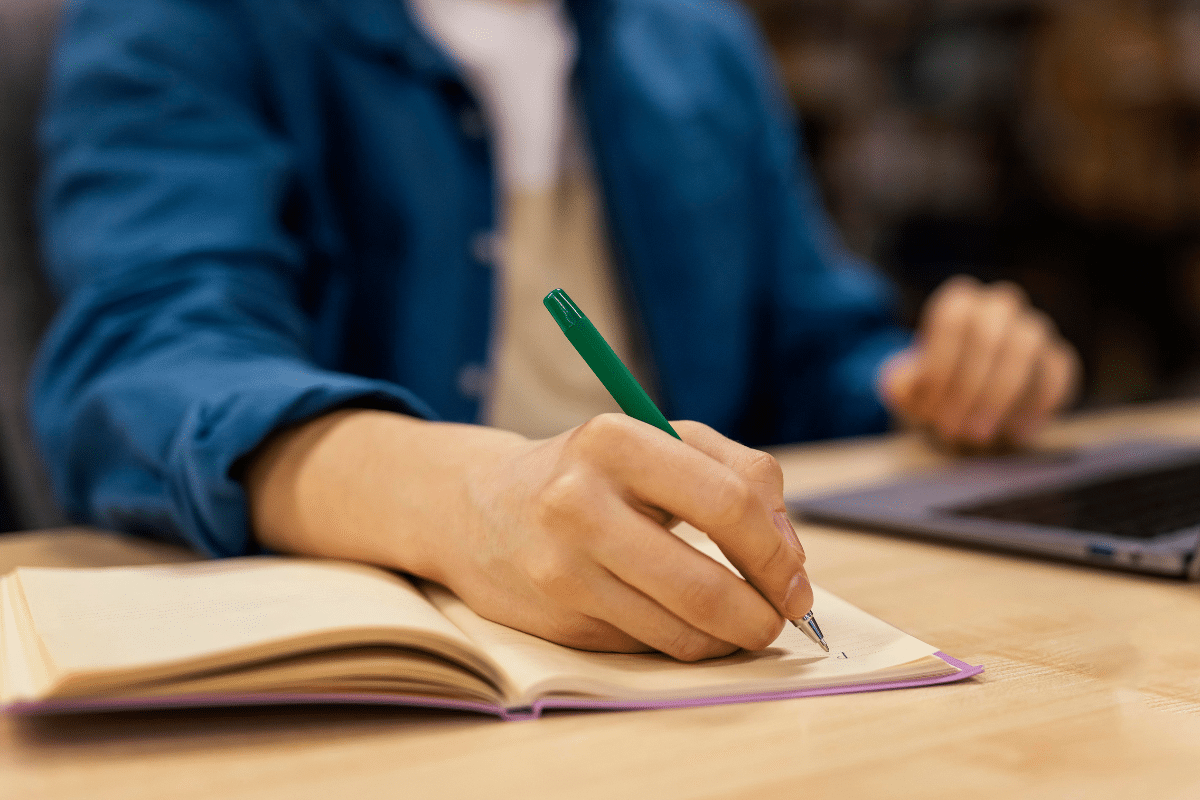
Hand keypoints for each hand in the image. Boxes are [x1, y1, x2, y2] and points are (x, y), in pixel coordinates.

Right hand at [246, 411, 808, 660]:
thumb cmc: (594, 470)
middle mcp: (578, 503)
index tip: (797, 580)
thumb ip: (740, 475)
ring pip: (680, 630)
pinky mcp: (556, 618)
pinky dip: (686, 642)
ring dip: (730, 637)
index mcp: (615, 440)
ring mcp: (561, 567)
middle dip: (762, 613)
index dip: (777, 553)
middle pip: (704, 583)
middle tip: (781, 617)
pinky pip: (649, 646)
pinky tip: (688, 623)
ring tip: (741, 622)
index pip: (727, 503)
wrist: (479, 507)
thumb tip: (790, 556)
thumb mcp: (661, 440)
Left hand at [878, 275, 1080, 447]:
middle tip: (953, 430)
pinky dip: (1038, 404)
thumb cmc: (933, 395)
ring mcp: (1033, 329)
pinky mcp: (1058, 359)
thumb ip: (901, 385)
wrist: (965, 411)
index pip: (951, 321)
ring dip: (998, 395)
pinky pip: (1058, 373)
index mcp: (959, 303)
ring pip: (1025, 348)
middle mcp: (999, 306)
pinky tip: (1016, 433)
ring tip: (979, 435)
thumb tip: (903, 384)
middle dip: (968, 387)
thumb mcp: (908, 392)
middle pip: (987, 335)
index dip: (939, 368)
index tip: (928, 411)